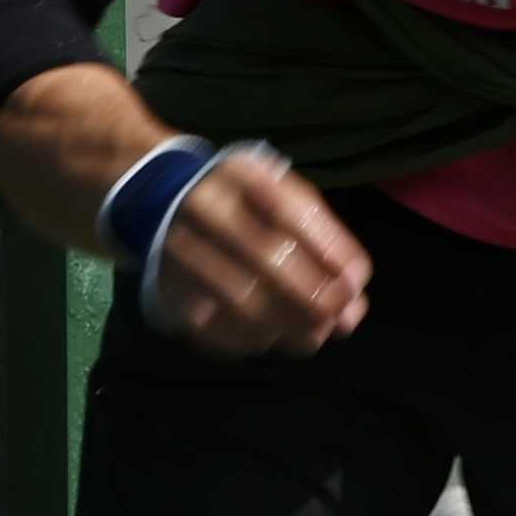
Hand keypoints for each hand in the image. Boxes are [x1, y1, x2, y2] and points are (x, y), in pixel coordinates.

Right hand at [147, 144, 369, 356]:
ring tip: (315, 333)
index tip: (356, 284)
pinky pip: (214, 327)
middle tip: (340, 318)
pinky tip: (276, 336)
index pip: (290, 212)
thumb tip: (356, 291)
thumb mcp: (283, 194)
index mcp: (240, 175)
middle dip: (314, 297)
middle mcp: (205, 208)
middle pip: (266, 258)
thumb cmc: (243, 201)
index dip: (329, 252)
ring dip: (289, 325)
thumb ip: (324, 236)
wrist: (159, 199)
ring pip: (242, 301)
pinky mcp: (168, 287)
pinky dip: (254, 340)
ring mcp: (180, 249)